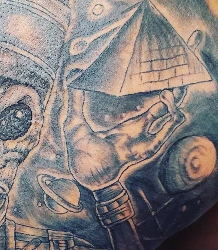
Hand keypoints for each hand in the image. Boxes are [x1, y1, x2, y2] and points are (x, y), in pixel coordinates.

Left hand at [64, 89, 184, 190]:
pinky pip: (161, 137)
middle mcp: (134, 130)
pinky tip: (176, 114)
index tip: (151, 75)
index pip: (139, 104)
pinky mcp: (143, 150)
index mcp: (121, 123)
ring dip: (170, 107)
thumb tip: (73, 83)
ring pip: (163, 120)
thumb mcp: (75, 124)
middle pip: (157, 109)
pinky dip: (170, 126)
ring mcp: (140, 139)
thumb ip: (76, 104)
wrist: (85, 174)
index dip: (148, 91)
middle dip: (166, 96)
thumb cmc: (79, 152)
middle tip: (170, 79)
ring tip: (172, 93)